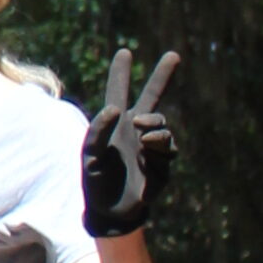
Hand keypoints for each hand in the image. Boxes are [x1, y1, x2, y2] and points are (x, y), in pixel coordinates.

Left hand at [81, 45, 176, 238]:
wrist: (111, 210)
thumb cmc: (95, 181)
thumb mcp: (88, 153)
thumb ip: (97, 128)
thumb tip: (118, 109)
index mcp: (114, 124)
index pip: (118, 92)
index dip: (121, 73)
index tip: (125, 52)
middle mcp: (134, 130)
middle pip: (152, 97)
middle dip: (162, 76)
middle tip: (174, 55)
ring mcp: (150, 145)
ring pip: (160, 123)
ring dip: (152, 122)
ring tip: (140, 129)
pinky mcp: (162, 162)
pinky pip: (167, 146)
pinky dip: (157, 142)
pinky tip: (146, 145)